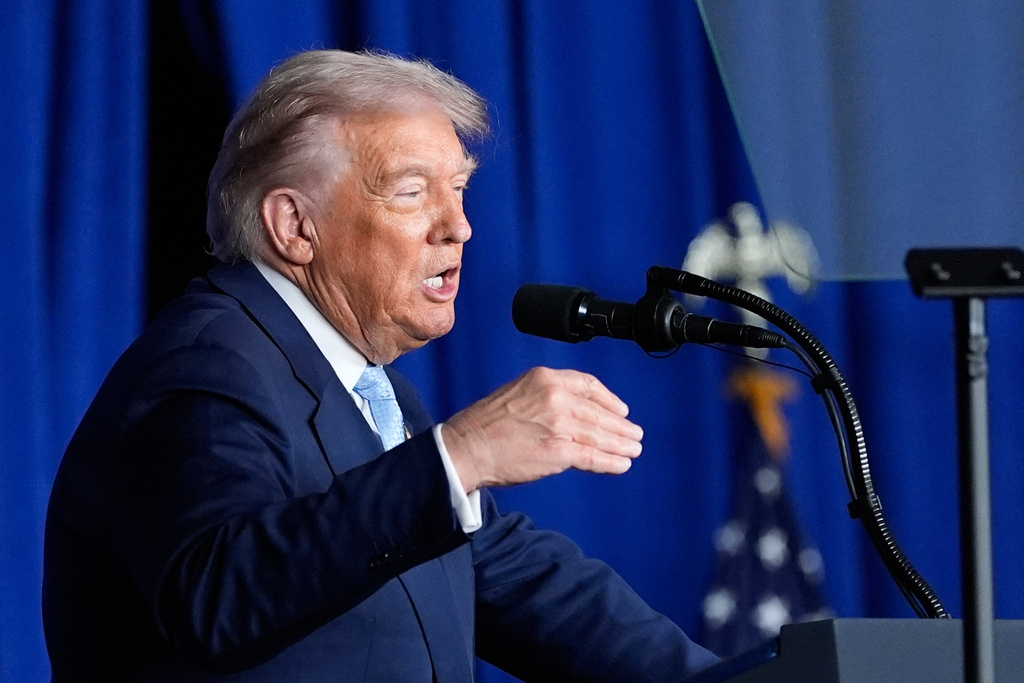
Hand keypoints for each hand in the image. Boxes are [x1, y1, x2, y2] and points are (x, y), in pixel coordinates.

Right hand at [441, 367, 643, 492]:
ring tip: (633, 450)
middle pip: (598, 413)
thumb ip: (546, 398)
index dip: (609, 400)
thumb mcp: (517, 393)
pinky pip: (592, 456)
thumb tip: (574, 414)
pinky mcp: (558, 450)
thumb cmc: (485, 425)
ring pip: (599, 435)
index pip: (588, 385)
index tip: (620, 410)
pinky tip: (621, 464)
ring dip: (620, 445)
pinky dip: (610, 462)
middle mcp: (555, 397)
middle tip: (634, 435)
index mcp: (545, 378)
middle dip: (620, 426)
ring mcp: (558, 424)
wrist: (465, 448)